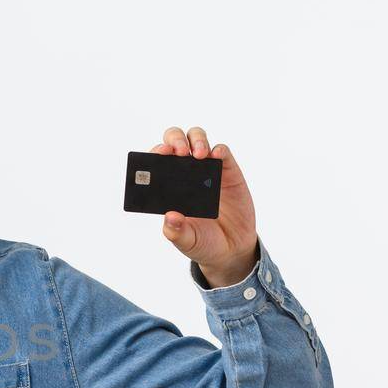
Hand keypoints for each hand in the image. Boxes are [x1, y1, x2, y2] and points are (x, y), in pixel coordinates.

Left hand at [150, 125, 259, 286]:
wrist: (232, 248)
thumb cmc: (203, 242)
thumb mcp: (187, 241)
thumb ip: (176, 232)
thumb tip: (170, 217)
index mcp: (168, 187)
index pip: (156, 161)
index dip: (155, 154)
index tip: (158, 155)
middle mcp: (185, 173)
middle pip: (175, 142)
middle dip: (174, 141)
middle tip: (178, 152)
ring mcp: (207, 170)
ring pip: (197, 139)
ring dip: (196, 141)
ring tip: (199, 155)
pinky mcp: (229, 171)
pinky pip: (223, 152)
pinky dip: (219, 149)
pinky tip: (216, 155)